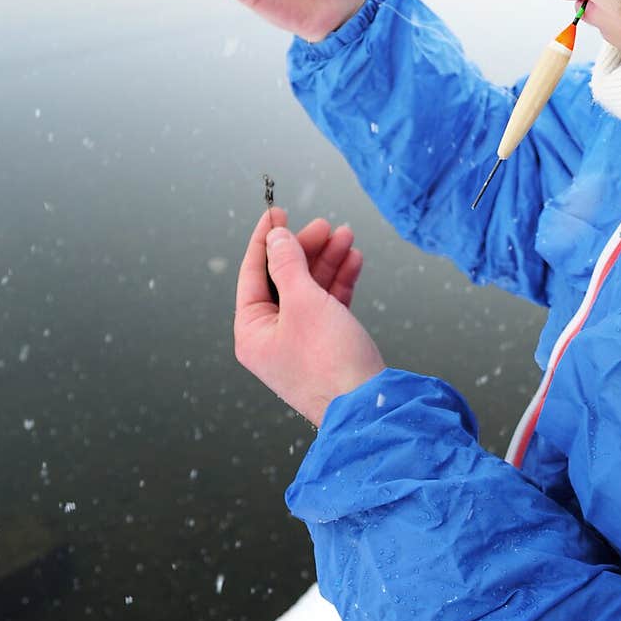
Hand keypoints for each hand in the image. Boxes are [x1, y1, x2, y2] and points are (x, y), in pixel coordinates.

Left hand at [234, 206, 385, 427]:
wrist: (367, 406)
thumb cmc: (329, 361)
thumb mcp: (303, 303)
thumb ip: (287, 265)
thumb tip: (275, 238)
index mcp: (252, 332)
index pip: (252, 274)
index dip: (266, 240)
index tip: (277, 213)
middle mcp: (272, 338)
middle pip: (284, 279)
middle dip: (306, 249)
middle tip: (325, 226)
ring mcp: (300, 343)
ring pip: (310, 290)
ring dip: (328, 261)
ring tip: (347, 237)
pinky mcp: (327, 346)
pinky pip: (328, 306)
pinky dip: (340, 283)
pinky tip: (354, 261)